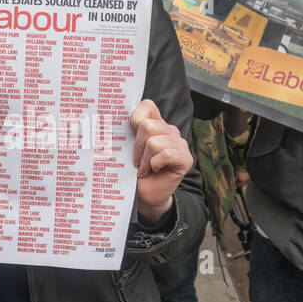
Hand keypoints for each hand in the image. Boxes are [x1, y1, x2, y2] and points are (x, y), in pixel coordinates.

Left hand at [131, 98, 191, 223]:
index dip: (135, 118)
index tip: (129, 136)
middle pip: (147, 126)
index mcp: (157, 124)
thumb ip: (128, 132)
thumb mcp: (128, 149)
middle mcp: (170, 131)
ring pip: (155, 142)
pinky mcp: (185, 158)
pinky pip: (166, 154)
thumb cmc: (135, 172)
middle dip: (137, 146)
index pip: (147, 105)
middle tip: (136, 161)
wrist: (145, 196)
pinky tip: (154, 171)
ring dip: (145, 159)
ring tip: (145, 168)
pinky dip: (154, 165)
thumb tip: (116, 117)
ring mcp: (180, 144)